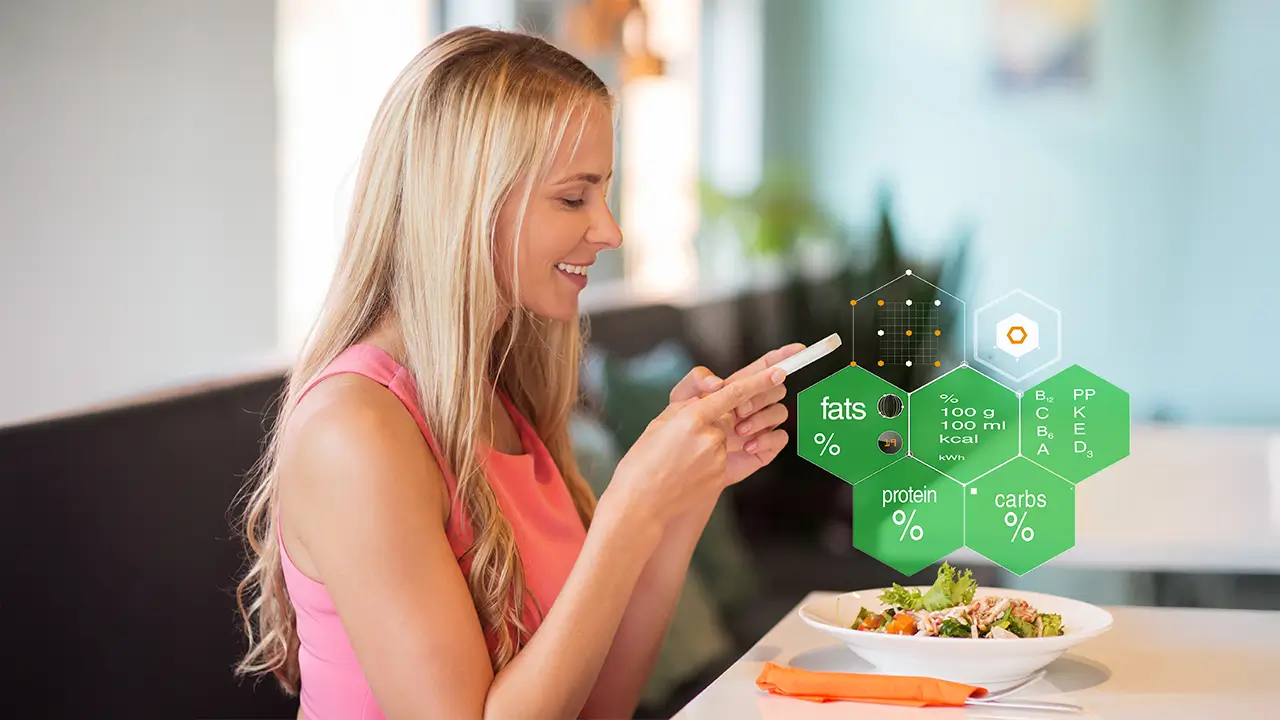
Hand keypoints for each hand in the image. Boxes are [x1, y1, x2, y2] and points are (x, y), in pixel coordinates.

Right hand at [602, 363, 788, 530]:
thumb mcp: (660, 423)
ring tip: (686, 457)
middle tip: (698, 432)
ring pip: (725, 439)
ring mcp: (718, 458)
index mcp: (692, 417)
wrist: (640, 503)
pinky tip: (690, 469)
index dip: (760, 382)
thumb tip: (713, 401)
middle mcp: (710, 436)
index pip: (734, 394)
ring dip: (712, 442)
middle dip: (720, 420)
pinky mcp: (722, 475)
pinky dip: (710, 460)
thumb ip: (691, 407)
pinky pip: (724, 458)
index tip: (779, 372)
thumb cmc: (643, 461)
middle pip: (730, 417)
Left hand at [667, 344, 803, 486]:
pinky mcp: (764, 448)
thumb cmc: (681, 430)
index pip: (764, 368)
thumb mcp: (680, 399)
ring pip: (780, 411)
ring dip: (761, 418)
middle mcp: (753, 405)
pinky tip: (746, 446)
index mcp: (737, 388)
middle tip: (739, 408)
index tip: (798, 350)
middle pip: (776, 387)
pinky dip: (766, 439)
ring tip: (737, 430)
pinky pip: (780, 437)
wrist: (683, 465)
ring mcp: (760, 426)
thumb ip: (696, 380)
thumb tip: (717, 382)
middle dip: (761, 394)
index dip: (783, 357)